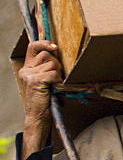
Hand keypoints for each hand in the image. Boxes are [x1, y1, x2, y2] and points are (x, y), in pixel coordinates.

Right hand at [18, 40, 62, 159]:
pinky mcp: (34, 81)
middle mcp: (26, 69)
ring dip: (58, 74)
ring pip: (52, 64)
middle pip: (47, 55)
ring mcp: (29, 74)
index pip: (33, 47)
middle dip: (57, 64)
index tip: (54, 46)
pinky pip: (53, 74)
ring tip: (55, 85)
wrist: (39, 116)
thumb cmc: (47, 100)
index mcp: (28, 68)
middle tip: (57, 78)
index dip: (44, 43)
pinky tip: (55, 88)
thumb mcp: (48, 81)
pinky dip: (58, 81)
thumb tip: (59, 55)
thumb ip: (50, 69)